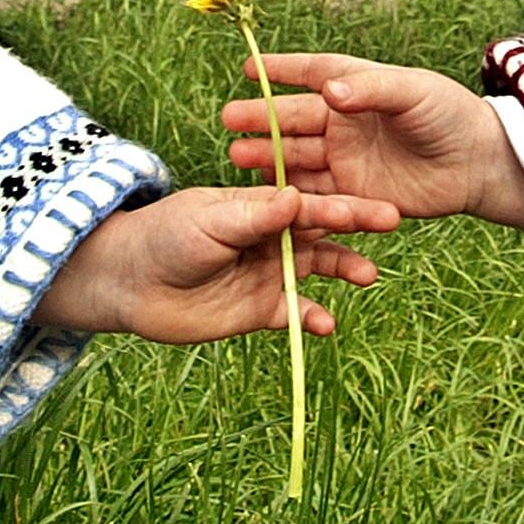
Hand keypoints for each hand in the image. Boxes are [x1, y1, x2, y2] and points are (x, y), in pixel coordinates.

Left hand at [35, 186, 399, 343]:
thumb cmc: (166, 237)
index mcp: (261, 205)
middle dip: (357, 225)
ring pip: (319, 269)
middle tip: (392, 221)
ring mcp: (270, 272)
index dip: (339, 203)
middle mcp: (273, 235)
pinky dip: (313, 318)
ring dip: (345, 269)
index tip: (370, 205)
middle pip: (323, 229)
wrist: (131, 283)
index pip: (307, 201)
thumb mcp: (208, 220)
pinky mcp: (261, 309)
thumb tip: (295, 198)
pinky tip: (326, 325)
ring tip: (368, 276)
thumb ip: (253, 216)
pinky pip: (296, 313)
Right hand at [222, 52, 523, 228]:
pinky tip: (265, 194)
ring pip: (297, 157)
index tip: (248, 66)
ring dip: (267, 157)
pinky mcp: (353, 193)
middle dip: (262, 119)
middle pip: (295, 119)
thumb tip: (329, 90)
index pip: (312, 73)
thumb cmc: (449, 115)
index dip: (282, 70)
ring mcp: (346, 158)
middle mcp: (344, 122)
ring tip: (237, 156)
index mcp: (357, 87)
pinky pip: (316, 193)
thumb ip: (370, 90)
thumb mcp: (413, 92)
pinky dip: (290, 193)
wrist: (477, 164)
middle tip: (229, 119)